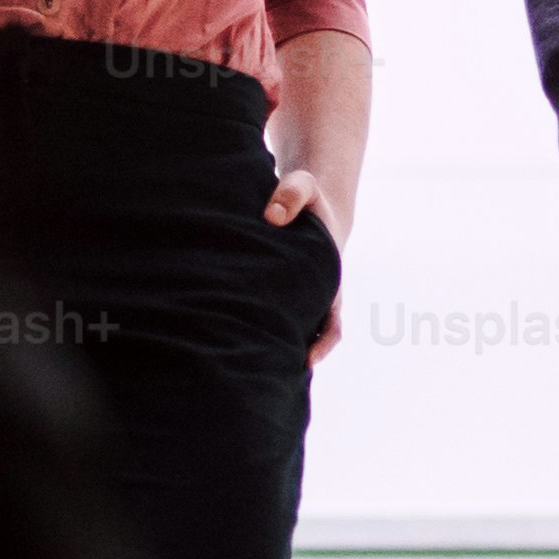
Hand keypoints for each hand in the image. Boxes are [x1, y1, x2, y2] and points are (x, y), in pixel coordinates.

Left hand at [260, 161, 346, 359]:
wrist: (309, 201)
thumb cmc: (307, 198)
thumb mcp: (304, 186)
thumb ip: (292, 194)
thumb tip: (271, 216)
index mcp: (328, 278)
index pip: (332, 324)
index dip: (322, 344)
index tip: (307, 360)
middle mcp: (315, 294)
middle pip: (306, 337)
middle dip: (288, 355)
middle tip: (262, 373)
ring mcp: (298, 296)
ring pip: (287, 331)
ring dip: (271, 347)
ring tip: (242, 367)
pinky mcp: (278, 293)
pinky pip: (270, 316)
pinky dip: (257, 329)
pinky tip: (225, 338)